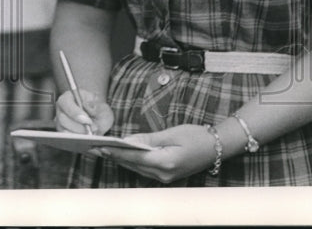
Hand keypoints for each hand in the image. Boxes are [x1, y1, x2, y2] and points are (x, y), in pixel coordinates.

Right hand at [55, 89, 112, 135]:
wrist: (97, 117)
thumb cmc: (97, 108)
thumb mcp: (101, 104)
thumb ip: (96, 106)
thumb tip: (89, 108)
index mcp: (68, 97)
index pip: (66, 103)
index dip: (75, 113)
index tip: (88, 121)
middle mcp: (61, 110)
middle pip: (63, 120)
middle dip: (79, 127)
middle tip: (94, 129)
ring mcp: (60, 123)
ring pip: (65, 132)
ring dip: (80, 135)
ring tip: (93, 134)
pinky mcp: (63, 134)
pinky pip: (68, 140)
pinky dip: (79, 142)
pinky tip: (89, 140)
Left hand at [91, 123, 217, 183]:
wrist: (217, 147)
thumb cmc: (196, 136)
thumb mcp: (171, 133)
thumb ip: (148, 139)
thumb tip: (128, 140)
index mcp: (166, 162)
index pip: (134, 157)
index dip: (116, 152)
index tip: (100, 147)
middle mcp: (164, 174)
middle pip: (133, 165)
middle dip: (114, 156)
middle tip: (94, 148)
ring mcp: (166, 177)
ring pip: (137, 169)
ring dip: (121, 160)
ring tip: (103, 150)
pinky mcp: (167, 176)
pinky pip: (144, 169)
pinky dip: (132, 162)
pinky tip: (121, 155)